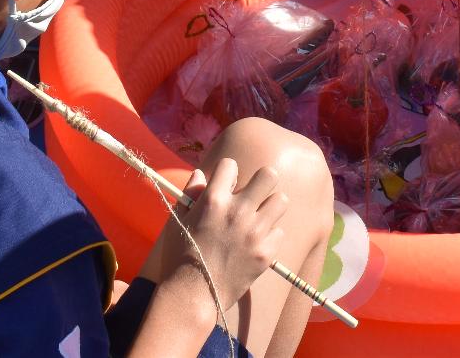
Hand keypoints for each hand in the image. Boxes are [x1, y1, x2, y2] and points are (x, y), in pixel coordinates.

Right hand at [166, 158, 289, 305]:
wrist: (193, 296)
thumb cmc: (180, 256)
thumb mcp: (178, 220)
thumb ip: (191, 193)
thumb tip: (201, 173)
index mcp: (214, 201)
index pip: (231, 164)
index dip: (227, 173)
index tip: (225, 186)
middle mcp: (238, 212)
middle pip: (269, 175)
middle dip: (261, 182)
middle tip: (253, 196)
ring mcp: (255, 233)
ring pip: (281, 201)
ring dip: (269, 207)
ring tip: (258, 219)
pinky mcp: (266, 253)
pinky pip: (279, 232)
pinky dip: (269, 236)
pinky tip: (255, 244)